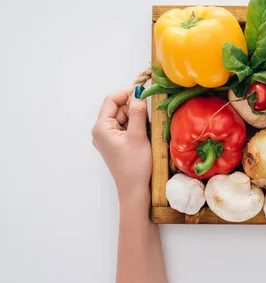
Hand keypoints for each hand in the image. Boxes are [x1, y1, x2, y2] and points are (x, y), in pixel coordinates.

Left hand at [92, 87, 151, 207]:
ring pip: (122, 118)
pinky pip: (124, 128)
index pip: (111, 100)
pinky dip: (135, 127)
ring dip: (136, 119)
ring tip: (147, 130)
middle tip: (149, 117)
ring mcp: (107, 139)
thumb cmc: (135, 165)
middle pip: (117, 109)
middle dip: (133, 109)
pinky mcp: (114, 145)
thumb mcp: (139, 136)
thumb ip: (138, 113)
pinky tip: (144, 136)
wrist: (134, 190)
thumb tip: (139, 93)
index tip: (144, 93)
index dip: (127, 94)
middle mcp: (100, 131)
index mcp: (101, 128)